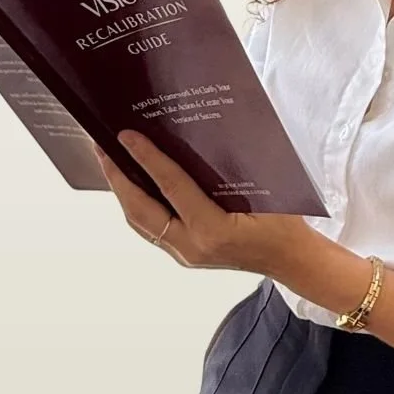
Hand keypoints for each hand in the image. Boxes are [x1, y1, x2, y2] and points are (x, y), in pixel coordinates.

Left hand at [92, 129, 318, 277]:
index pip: (172, 187)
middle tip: (101, 146)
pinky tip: (132, 184)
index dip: (147, 158)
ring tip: (109, 160)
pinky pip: (151, 228)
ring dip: (122, 191)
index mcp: (214, 230)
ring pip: (140, 222)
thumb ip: (228, 167)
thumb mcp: (263, 188)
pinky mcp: (184, 253)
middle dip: (117, 177)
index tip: (127, 136)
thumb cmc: (284, 221)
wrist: (292, 259)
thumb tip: (195, 133)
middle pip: (141, 211)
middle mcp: (193, 246)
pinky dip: (137, 204)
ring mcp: (186, 254)